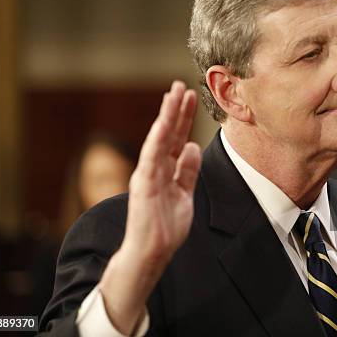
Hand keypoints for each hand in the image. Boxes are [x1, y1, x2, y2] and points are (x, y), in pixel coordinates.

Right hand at [123, 80, 200, 265]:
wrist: (153, 251)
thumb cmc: (166, 226)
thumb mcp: (184, 193)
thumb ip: (187, 170)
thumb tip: (192, 146)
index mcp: (166, 169)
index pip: (176, 137)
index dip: (182, 117)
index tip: (189, 96)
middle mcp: (156, 167)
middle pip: (167, 133)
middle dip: (175, 109)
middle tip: (181, 85)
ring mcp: (148, 174)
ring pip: (158, 139)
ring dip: (166, 116)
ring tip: (173, 94)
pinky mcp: (143, 185)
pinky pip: (151, 158)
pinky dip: (157, 140)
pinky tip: (163, 124)